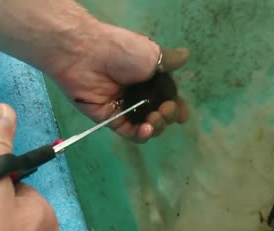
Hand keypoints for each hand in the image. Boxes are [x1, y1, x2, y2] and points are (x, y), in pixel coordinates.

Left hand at [45, 21, 189, 142]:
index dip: (177, 108)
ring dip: (156, 127)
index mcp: (150, 78)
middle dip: (168, 116)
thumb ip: (170, 61)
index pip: (169, 98)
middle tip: (164, 110)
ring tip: (154, 118)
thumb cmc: (122, 51)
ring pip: (147, 126)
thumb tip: (186, 55)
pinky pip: (129, 132)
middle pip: (160, 114)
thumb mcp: (152, 53)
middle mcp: (139, 94)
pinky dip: (140, 135)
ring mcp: (125, 108)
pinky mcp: (110, 119)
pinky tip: (145, 130)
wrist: (87, 55)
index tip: (182, 115)